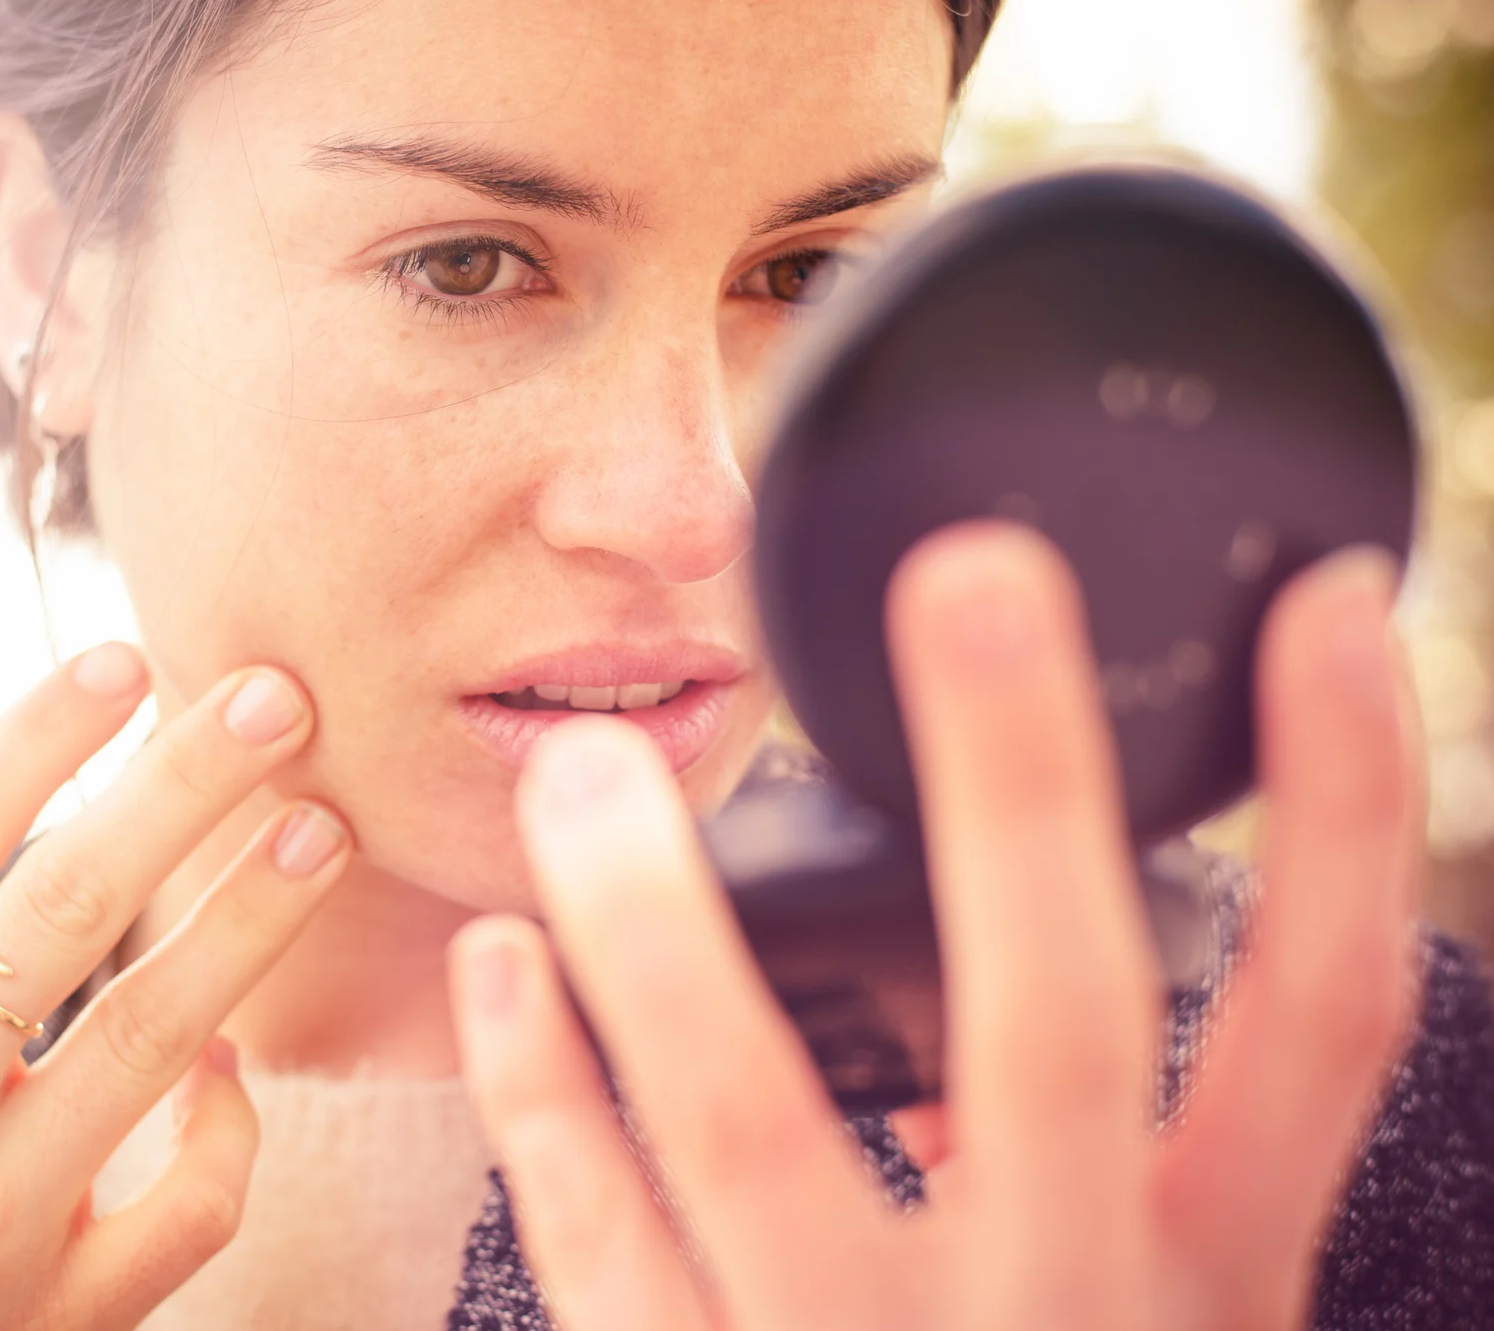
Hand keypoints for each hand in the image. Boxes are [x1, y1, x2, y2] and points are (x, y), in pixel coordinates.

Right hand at [0, 646, 351, 1330]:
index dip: (37, 738)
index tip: (119, 662)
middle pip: (70, 910)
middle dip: (185, 789)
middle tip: (277, 695)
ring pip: (153, 1041)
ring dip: (248, 923)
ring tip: (323, 824)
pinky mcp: (63, 1311)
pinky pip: (185, 1212)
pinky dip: (228, 1133)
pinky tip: (232, 1061)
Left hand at [453, 523, 1420, 1330]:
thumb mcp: (1162, 1308)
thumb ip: (1146, 1153)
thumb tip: (1079, 939)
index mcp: (1207, 1281)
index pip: (1320, 1018)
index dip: (1342, 809)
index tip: (1315, 604)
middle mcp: (1064, 1314)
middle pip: (1062, 1025)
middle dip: (1024, 795)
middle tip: (967, 578)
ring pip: (755, 1132)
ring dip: (661, 935)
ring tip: (582, 768)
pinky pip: (601, 1243)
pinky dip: (537, 1095)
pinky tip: (492, 961)